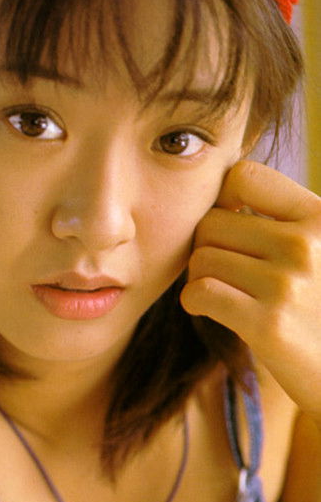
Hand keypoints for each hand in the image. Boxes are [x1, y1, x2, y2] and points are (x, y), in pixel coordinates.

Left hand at [181, 160, 320, 420]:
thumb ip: (286, 220)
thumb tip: (223, 193)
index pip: (244, 176)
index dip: (224, 199)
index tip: (231, 225)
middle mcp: (307, 244)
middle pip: (211, 223)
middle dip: (207, 247)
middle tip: (223, 271)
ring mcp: (287, 284)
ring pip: (200, 259)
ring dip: (200, 278)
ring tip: (224, 293)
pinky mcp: (268, 325)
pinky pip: (200, 292)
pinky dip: (194, 302)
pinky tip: (209, 310)